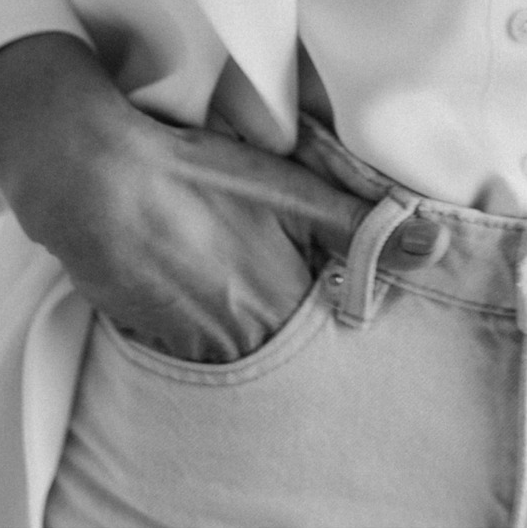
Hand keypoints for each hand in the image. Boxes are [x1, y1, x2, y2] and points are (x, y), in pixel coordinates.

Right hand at [0, 34, 361, 362]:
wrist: (92, 180)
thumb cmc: (194, 176)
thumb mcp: (289, 189)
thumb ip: (362, 226)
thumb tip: (433, 248)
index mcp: (282, 311)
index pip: (324, 332)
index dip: (324, 301)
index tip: (316, 277)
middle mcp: (240, 345)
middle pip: (281, 347)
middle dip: (285, 319)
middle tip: (262, 269)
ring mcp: (190, 350)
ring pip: (236, 351)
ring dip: (241, 323)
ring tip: (225, 270)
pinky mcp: (149, 342)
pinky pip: (191, 348)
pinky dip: (198, 323)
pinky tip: (190, 280)